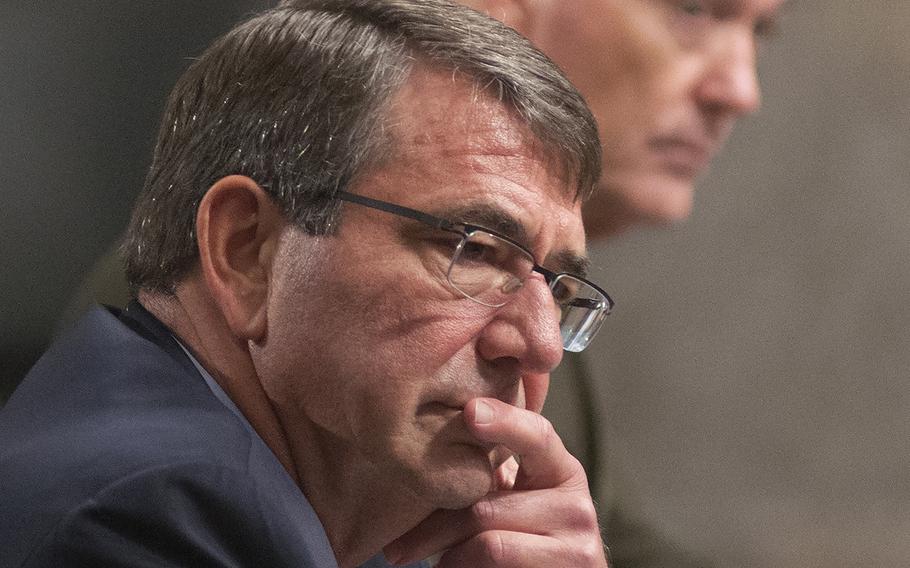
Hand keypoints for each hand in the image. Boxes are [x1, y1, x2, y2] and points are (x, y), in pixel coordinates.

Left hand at [384, 398, 608, 566]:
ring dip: (449, 556)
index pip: (536, 435)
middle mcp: (576, 505)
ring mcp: (578, 545)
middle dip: (434, 528)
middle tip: (395, 547)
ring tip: (429, 562)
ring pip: (489, 543)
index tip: (470, 411)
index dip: (504, 421)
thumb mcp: (511, 498)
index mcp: (560, 470)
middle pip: (486, 506)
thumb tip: (422, 444)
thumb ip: (487, 472)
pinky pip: (495, 567)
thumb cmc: (520, 536)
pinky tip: (452, 567)